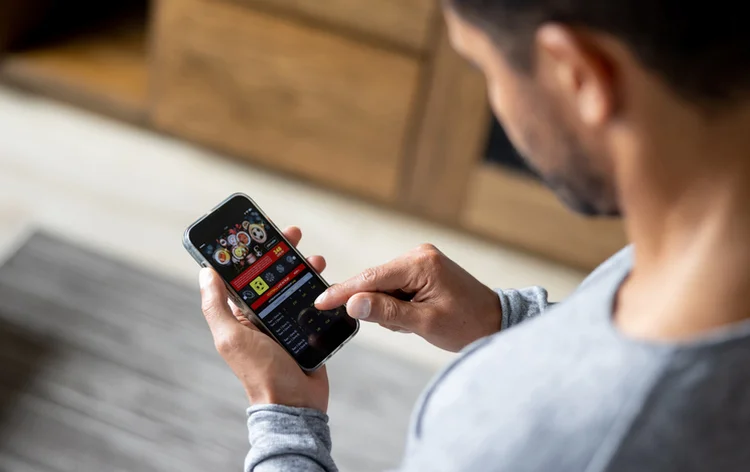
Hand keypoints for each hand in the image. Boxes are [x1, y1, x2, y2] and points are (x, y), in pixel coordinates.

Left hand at [199, 226, 328, 410]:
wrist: (295, 404)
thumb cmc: (261, 373)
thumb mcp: (231, 337)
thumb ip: (216, 306)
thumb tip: (204, 272)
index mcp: (241, 314)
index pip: (244, 275)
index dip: (251, 252)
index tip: (260, 232)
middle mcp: (262, 315)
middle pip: (272, 274)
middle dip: (282, 252)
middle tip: (294, 235)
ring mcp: (286, 322)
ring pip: (294, 284)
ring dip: (303, 266)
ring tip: (315, 257)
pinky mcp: (307, 329)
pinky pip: (313, 301)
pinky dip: (319, 287)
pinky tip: (325, 278)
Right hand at [315, 244, 501, 351]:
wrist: (496, 322)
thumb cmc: (467, 324)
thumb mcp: (425, 322)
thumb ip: (387, 312)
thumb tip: (354, 303)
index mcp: (420, 263)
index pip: (371, 276)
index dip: (344, 291)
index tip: (321, 301)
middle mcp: (418, 256)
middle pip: (376, 281)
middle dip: (378, 307)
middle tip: (404, 325)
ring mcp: (421, 261)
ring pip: (384, 287)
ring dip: (391, 309)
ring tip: (416, 322)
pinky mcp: (422, 270)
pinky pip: (396, 288)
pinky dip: (398, 306)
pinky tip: (417, 316)